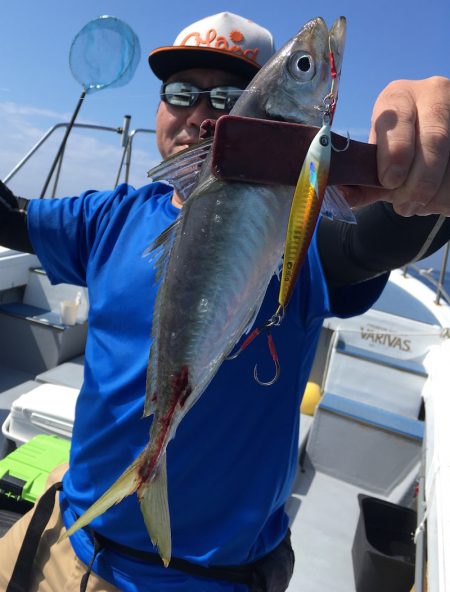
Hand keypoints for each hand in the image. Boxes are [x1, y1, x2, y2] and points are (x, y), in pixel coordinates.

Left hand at [341, 77, 449, 215]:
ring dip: (436, 192)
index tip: (389, 181)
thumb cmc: (398, 155)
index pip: (397, 117)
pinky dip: (449, 194)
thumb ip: (364, 183)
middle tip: (405, 206)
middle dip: (418, 181)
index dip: (395, 151)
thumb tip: (345, 195)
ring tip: (421, 203)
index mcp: (398, 97)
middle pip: (433, 139)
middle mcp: (432, 93)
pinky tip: (438, 197)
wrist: (431, 150)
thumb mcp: (379, 163)